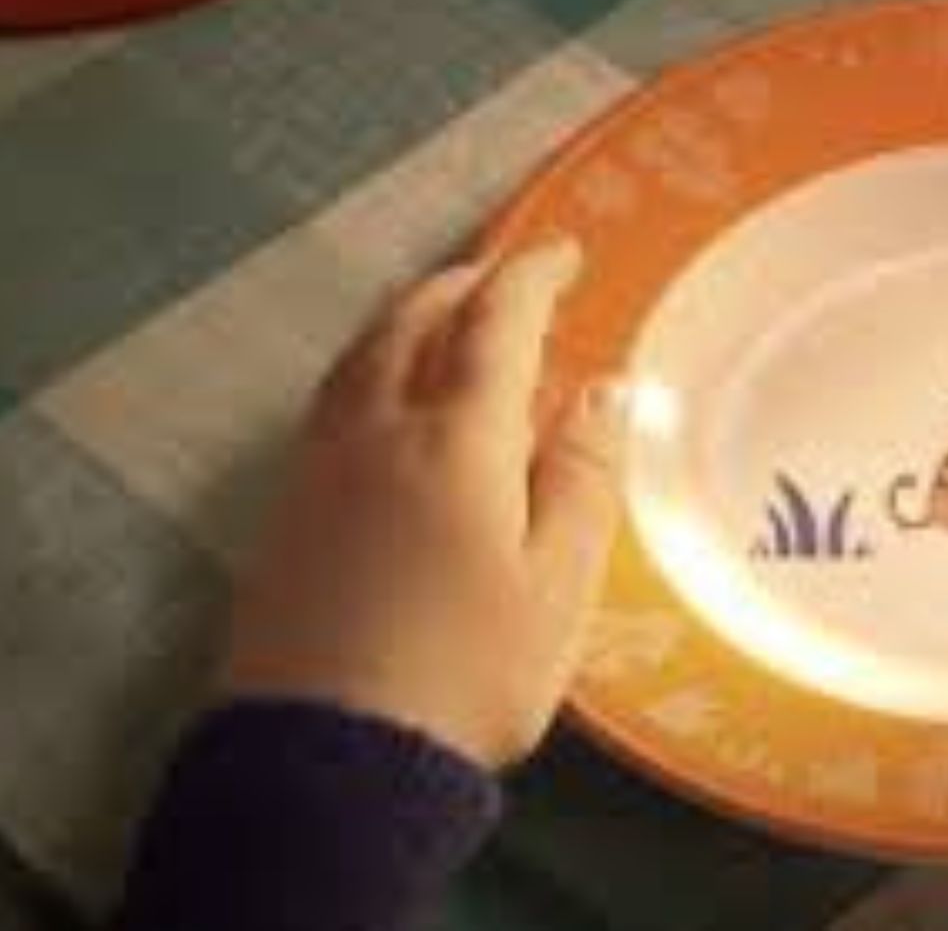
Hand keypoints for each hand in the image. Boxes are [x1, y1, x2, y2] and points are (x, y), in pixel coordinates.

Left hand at [226, 238, 625, 766]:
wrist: (330, 760)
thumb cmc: (469, 672)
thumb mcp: (557, 586)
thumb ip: (580, 477)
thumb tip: (599, 387)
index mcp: (455, 441)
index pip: (495, 327)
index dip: (531, 278)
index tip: (562, 250)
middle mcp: (376, 433)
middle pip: (411, 325)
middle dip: (461, 286)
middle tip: (503, 275)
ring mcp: (318, 472)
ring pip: (359, 359)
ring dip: (407, 319)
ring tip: (443, 318)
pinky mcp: (285, 515)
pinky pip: (331, 402)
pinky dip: (370, 367)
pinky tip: (385, 399)